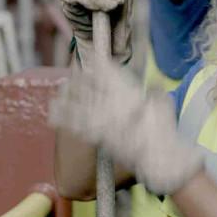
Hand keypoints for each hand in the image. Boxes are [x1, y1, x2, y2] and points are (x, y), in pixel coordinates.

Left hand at [48, 61, 202, 194]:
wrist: (157, 156)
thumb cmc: (164, 129)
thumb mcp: (164, 103)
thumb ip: (155, 92)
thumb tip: (153, 86)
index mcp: (126, 90)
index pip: (106, 70)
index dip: (98, 63)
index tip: (95, 60)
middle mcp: (109, 101)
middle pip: (88, 83)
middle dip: (81, 77)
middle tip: (77, 74)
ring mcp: (101, 118)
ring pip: (77, 100)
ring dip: (69, 92)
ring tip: (62, 87)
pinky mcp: (95, 135)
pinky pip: (74, 124)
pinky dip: (62, 117)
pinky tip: (52, 113)